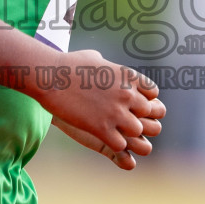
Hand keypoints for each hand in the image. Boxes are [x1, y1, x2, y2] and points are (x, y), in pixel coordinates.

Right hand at [40, 49, 164, 167]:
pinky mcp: (101, 128)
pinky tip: (103, 137)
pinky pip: (120, 145)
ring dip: (126, 133)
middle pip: (149, 114)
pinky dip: (113, 144)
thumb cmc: (68, 65)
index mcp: (128, 76)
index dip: (143, 99)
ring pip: (137, 132)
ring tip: (114, 130)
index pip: (153, 93)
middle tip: (123, 119)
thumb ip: (107, 65)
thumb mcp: (94, 58)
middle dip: (138, 117)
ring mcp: (116, 112)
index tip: (131, 102)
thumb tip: (104, 64)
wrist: (51, 77)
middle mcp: (127, 94)